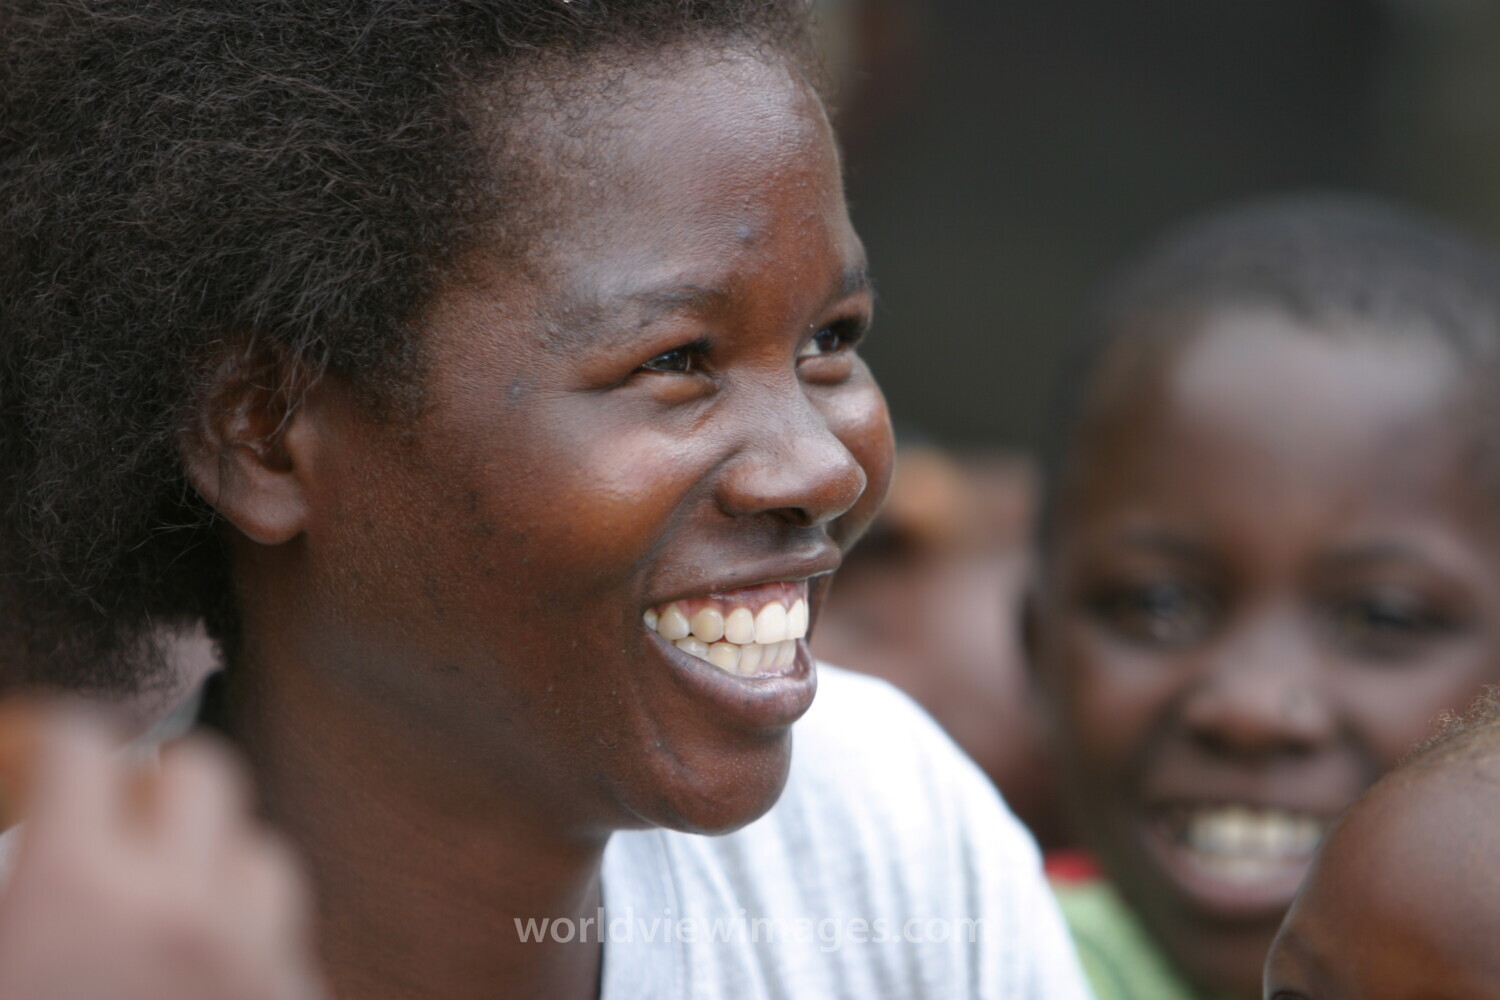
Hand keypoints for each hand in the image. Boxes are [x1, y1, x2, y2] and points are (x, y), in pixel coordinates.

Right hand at [0, 704, 324, 999]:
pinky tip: (205, 970)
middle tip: (112, 817)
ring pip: (262, 852)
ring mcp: (254, 960)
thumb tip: (29, 852)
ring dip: (215, 859)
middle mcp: (181, 910)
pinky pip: (288, 939)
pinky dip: (249, 938)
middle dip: (153, 781)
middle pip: (202, 770)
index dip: (45, 736)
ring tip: (166, 898)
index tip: (32, 751)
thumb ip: (10, 890)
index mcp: (76, 893)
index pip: (80, 742)